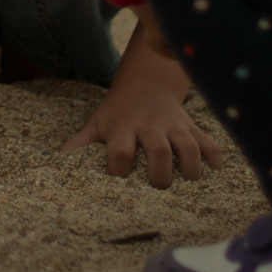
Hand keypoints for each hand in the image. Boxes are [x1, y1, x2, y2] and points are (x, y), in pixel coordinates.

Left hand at [59, 72, 224, 187]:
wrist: (145, 84)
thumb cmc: (117, 112)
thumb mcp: (97, 123)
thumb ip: (80, 143)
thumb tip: (57, 163)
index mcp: (122, 127)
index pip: (120, 149)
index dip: (120, 166)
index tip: (121, 178)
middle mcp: (149, 125)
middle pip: (158, 149)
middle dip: (160, 172)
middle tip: (160, 187)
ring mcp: (174, 125)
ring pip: (188, 146)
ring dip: (191, 167)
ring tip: (188, 182)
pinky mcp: (192, 127)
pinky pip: (209, 142)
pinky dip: (214, 158)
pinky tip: (213, 171)